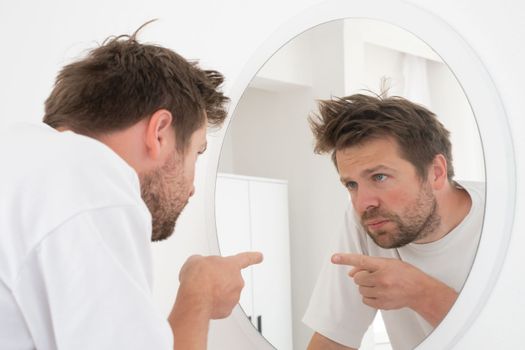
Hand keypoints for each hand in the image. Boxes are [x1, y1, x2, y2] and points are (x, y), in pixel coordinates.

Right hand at [177, 252, 262, 318]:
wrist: (195, 300)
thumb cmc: (198, 279)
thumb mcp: (196, 260)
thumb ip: (203, 262)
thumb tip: (201, 267)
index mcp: (231, 266)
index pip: (246, 258)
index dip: (253, 257)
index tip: (259, 256)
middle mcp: (236, 281)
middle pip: (229, 279)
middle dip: (219, 280)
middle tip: (205, 281)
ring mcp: (233, 297)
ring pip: (225, 293)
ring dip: (215, 292)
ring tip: (202, 292)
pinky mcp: (227, 310)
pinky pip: (221, 306)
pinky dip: (213, 304)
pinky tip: (204, 302)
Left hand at [332, 253, 456, 325]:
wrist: (420, 291)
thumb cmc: (405, 274)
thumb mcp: (389, 263)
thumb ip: (369, 265)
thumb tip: (351, 272)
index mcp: (383, 266)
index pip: (360, 260)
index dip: (345, 259)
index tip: (334, 258)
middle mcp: (381, 279)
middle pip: (357, 278)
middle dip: (362, 277)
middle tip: (374, 277)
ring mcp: (381, 292)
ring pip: (360, 289)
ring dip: (366, 287)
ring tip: (380, 285)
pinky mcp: (382, 304)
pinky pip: (365, 300)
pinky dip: (370, 297)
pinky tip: (380, 293)